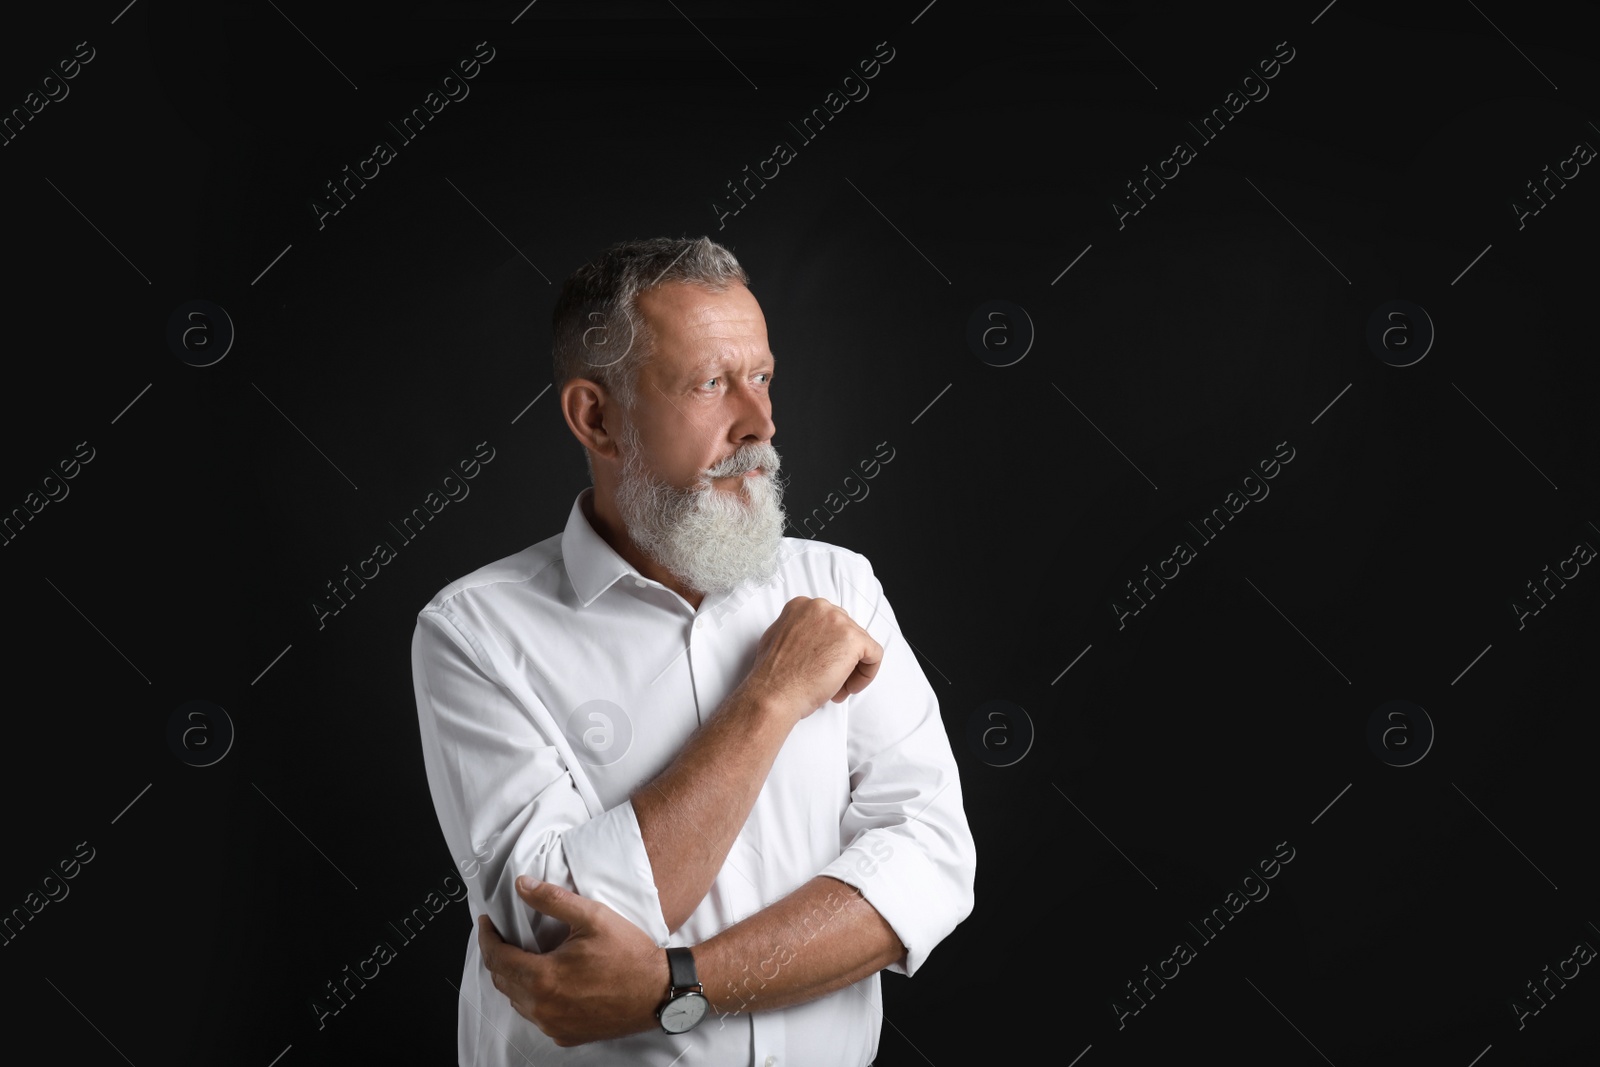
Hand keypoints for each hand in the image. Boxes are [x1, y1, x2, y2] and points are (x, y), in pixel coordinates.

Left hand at [477, 877, 666, 1046]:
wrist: (659, 992)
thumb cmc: (630, 955)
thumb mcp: (593, 917)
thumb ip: (553, 900)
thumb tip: (521, 885)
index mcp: (544, 978)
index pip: (497, 958)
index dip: (487, 937)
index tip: (486, 923)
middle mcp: (543, 1008)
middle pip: (502, 980)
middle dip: (496, 956)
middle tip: (500, 935)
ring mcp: (553, 1025)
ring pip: (517, 1000)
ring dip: (512, 977)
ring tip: (520, 955)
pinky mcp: (565, 1035)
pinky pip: (536, 1016)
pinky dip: (531, 997)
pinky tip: (544, 981)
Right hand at [742, 596, 883, 722]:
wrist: (774, 692)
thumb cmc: (774, 675)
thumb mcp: (777, 638)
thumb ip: (797, 630)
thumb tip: (811, 639)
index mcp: (802, 605)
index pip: (830, 623)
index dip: (829, 647)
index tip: (823, 663)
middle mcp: (821, 607)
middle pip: (847, 632)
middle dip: (842, 658)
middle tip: (831, 679)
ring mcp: (839, 622)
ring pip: (861, 645)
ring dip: (852, 669)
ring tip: (836, 688)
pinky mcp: (854, 640)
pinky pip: (875, 655)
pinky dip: (867, 673)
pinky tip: (850, 687)